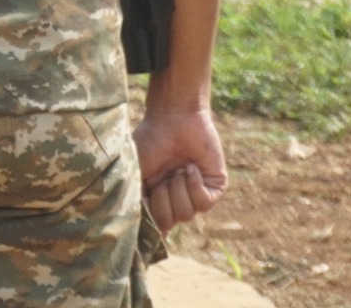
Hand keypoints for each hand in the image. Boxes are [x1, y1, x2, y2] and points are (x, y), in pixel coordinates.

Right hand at [132, 106, 226, 232]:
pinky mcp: (215, 187)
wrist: (173, 118)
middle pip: (169, 221)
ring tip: (177, 169)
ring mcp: (196, 193)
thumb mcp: (135, 172)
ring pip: (187, 214)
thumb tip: (144, 231)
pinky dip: (194, 184)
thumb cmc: (149, 141)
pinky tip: (191, 167)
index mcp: (156, 197)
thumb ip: (138, 200)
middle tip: (162, 177)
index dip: (152, 219)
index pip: (156, 225)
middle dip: (162, 199)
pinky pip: (204, 202)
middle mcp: (176, 198)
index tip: (148, 201)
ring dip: (178, 189)